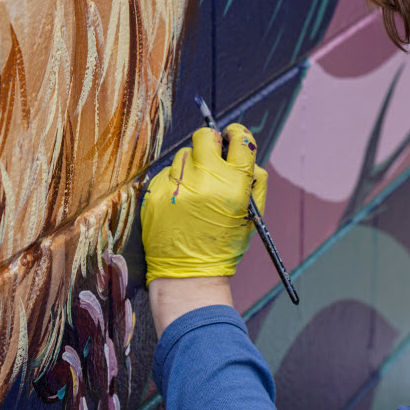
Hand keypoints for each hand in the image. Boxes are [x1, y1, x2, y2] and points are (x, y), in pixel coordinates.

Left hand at [141, 124, 267, 284]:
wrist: (188, 274)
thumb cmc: (225, 244)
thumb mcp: (252, 213)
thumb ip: (254, 179)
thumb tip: (242, 148)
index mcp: (235, 184)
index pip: (239, 139)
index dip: (236, 134)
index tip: (231, 137)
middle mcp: (206, 180)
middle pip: (205, 136)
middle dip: (210, 142)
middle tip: (211, 156)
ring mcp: (178, 186)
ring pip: (184, 155)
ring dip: (191, 167)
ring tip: (194, 192)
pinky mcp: (156, 193)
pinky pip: (166, 174)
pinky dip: (174, 184)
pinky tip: (179, 204)